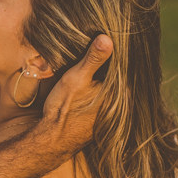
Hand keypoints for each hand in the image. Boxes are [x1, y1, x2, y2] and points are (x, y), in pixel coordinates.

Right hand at [39, 34, 112, 149]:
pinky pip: (106, 99)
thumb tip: (108, 38)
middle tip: (104, 46)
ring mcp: (112, 115)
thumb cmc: (64, 109)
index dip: (118, 53)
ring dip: (106, 78)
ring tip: (96, 61)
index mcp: (120, 95)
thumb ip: (94, 58)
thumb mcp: (77, 78)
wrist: (51, 139)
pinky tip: (91, 84)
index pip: (125, 68)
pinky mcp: (101, 120)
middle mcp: (121, 107)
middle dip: (113, 65)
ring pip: (113, 90)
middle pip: (120, 79)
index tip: (112, 39)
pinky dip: (101, 89)